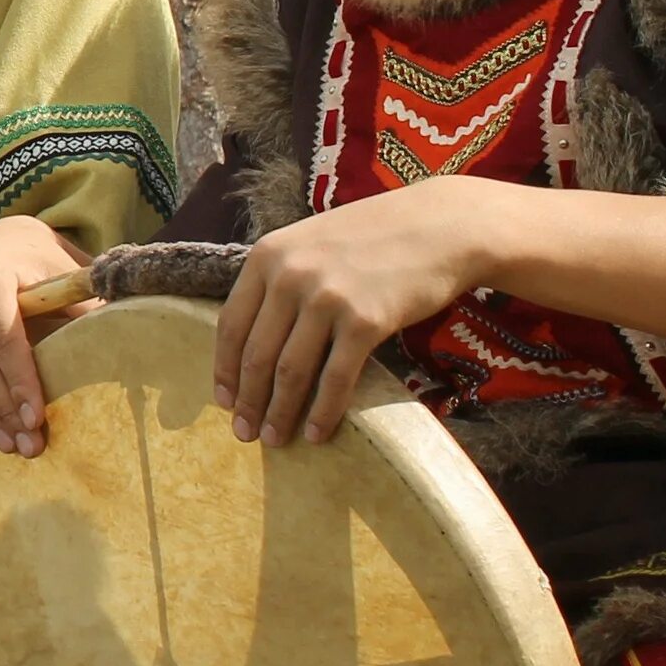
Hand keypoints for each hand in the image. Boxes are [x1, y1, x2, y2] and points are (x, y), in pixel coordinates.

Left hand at [216, 184, 482, 446]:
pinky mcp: (366, 321)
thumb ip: (279, 280)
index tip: (223, 401)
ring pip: (290, 371)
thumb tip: (254, 340)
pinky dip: (323, 411)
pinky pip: (335, 378)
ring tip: (274, 440)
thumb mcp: (310, 244)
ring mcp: (327, 298)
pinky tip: (317, 433)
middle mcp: (289, 276)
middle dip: (248, 400)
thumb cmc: (374, 237)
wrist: (442, 225)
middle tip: (244, 433)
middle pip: (256, 354)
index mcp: (267, 256)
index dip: (224, 369)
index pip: (230, 324)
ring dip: (279, 412)